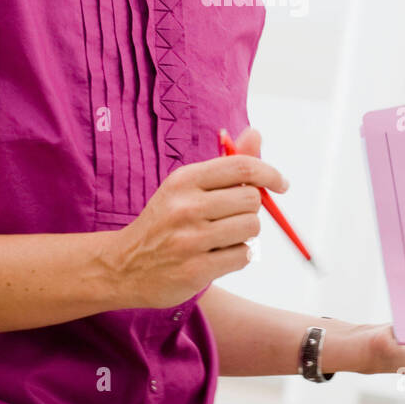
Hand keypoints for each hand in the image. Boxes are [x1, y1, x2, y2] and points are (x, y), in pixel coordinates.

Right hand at [110, 127, 284, 307]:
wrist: (124, 265)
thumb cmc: (165, 221)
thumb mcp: (187, 186)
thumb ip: (226, 163)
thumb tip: (256, 134)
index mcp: (185, 180)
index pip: (241, 166)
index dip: (269, 173)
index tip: (281, 183)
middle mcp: (186, 207)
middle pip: (251, 199)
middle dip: (250, 208)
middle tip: (230, 217)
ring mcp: (191, 240)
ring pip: (251, 228)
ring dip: (244, 234)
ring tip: (221, 238)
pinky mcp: (196, 270)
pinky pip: (243, 256)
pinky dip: (237, 256)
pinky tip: (216, 255)